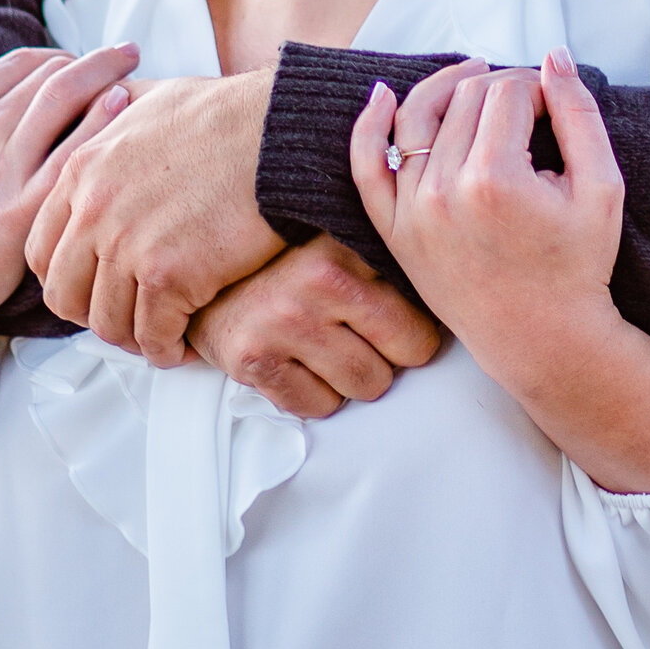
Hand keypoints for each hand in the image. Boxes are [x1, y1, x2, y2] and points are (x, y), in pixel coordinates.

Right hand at [0, 24, 140, 386]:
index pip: (20, 63)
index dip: (57, 54)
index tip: (80, 59)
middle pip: (49, 74)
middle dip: (91, 57)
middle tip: (122, 54)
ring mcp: (2, 172)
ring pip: (63, 100)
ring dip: (104, 72)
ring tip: (132, 64)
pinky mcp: (25, 212)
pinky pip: (72, 154)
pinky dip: (101, 120)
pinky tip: (125, 103)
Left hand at [24, 68, 280, 360]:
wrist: (282, 133)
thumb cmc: (232, 116)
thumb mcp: (152, 99)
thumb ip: (116, 113)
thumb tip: (109, 107)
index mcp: (83, 171)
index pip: (41, 250)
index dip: (66, 279)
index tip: (92, 288)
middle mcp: (94, 210)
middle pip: (65, 295)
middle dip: (94, 315)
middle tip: (126, 319)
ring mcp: (127, 244)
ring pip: (107, 323)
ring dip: (134, 338)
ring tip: (159, 336)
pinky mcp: (168, 274)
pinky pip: (152, 335)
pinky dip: (167, 348)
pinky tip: (184, 343)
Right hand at [188, 235, 446, 419]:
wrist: (195, 275)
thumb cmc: (281, 265)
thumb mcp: (335, 242)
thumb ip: (385, 253)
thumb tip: (454, 278)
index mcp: (348, 244)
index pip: (423, 308)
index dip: (416, 321)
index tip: (398, 318)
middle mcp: (318, 279)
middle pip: (409, 352)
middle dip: (393, 353)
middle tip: (365, 337)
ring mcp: (284, 321)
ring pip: (370, 385)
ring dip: (354, 377)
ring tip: (327, 346)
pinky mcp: (254, 360)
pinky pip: (319, 406)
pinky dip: (315, 395)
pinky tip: (298, 363)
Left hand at [348, 50, 649, 494]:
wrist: (542, 338)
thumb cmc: (578, 265)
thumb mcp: (602, 188)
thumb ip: (580, 114)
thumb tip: (554, 57)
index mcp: (496, 179)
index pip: (508, 93)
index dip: (537, 87)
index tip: (554, 105)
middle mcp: (444, 192)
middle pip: (465, 98)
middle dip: (500, 88)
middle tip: (528, 106)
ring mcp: (412, 212)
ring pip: (417, 117)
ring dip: (446, 87)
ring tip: (474, 79)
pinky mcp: (394, 231)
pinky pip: (368, 167)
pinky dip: (369, 125)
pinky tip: (382, 93)